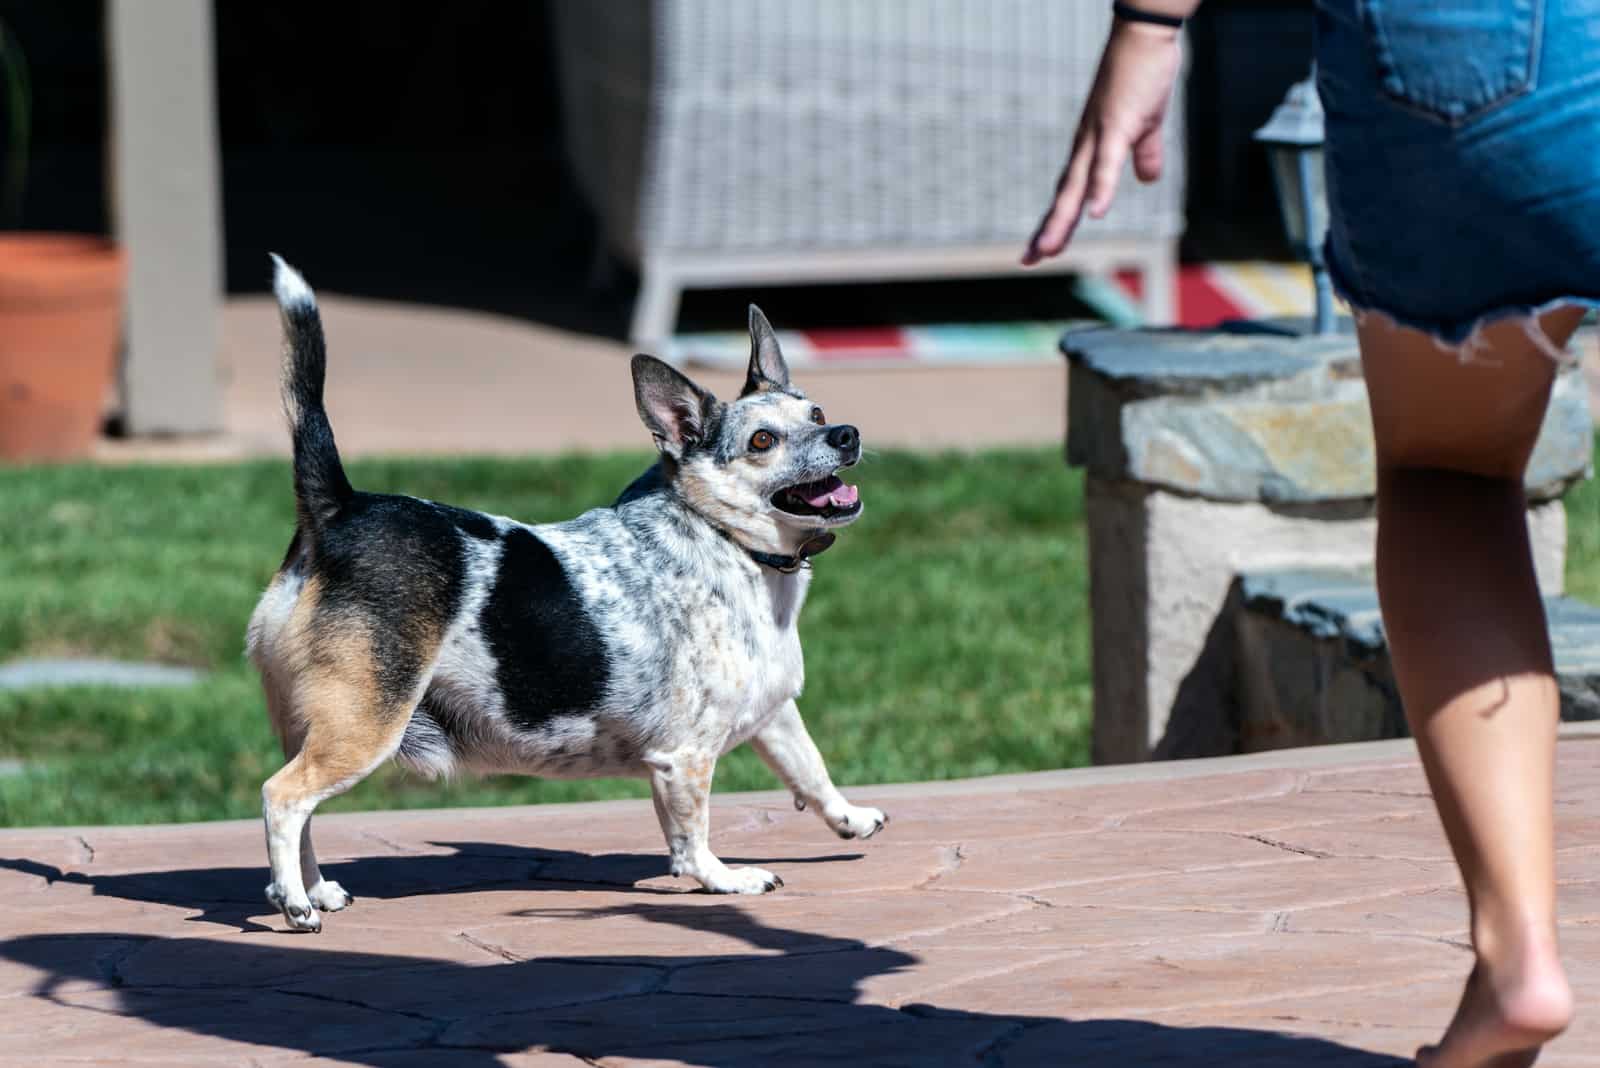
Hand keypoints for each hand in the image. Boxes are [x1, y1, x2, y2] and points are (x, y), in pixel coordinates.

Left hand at [1022, 21, 1182, 264]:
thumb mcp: (1146, 126)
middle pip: (1064, 196)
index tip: (1040, 250)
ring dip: (1063, 218)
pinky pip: (1107, 163)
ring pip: (1077, 185)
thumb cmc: (1142, 77)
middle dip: (1048, 230)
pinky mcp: (1117, 125)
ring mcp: (1098, 136)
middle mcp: (1086, 147)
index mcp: (1091, 150)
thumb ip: (1145, 155)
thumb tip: (1147, 180)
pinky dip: (1101, 189)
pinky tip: (1095, 213)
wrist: (1144, 37)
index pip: (1070, 193)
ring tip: (1048, 248)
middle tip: (1029, 260)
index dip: (1056, 222)